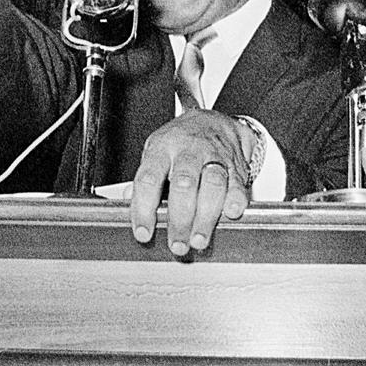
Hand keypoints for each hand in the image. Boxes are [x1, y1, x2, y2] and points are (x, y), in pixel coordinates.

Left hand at [129, 110, 253, 255]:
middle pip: (183, 184)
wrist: (214, 120)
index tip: (143, 233)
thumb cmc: (180, 142)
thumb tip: (126, 200)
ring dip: (206, 216)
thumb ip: (145, 179)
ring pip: (212, 184)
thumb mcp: (156, 152)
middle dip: (180, 219)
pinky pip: (238, 183)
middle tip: (177, 245)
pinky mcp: (236, 165)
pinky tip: (230, 214)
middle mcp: (188, 151)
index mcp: (162, 149)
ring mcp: (214, 156)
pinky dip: (236, 200)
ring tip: (199, 240)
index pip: (149, 179)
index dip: (143, 208)